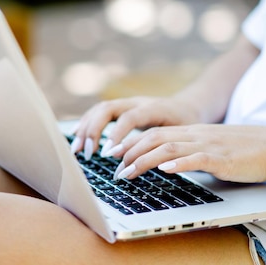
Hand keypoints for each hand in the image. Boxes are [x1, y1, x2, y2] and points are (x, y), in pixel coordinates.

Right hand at [71, 96, 201, 159]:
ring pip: (100, 109)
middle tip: (88, 154)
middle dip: (94, 130)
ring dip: (86, 128)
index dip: (117, 134)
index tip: (108, 154)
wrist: (188, 107)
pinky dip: (87, 124)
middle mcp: (137, 102)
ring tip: (77, 150)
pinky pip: (99, 112)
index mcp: (153, 107)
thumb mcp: (182, 136)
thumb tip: (155, 163)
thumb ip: (167, 146)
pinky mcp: (121, 108)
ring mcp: (127, 103)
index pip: (129, 117)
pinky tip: (78, 137)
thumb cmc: (187, 125)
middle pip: (108, 108)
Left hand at [112, 124, 265, 183]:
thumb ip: (192, 151)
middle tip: (114, 168)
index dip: (133, 142)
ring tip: (128, 171)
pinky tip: (165, 168)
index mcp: (193, 132)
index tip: (116, 155)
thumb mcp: (212, 147)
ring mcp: (208, 145)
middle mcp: (196, 135)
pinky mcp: (222, 158)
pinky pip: (196, 158)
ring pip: (169, 147)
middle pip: (155, 137)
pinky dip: (178, 162)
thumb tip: (170, 163)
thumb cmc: (245, 150)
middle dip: (131, 152)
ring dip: (145, 160)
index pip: (155, 133)